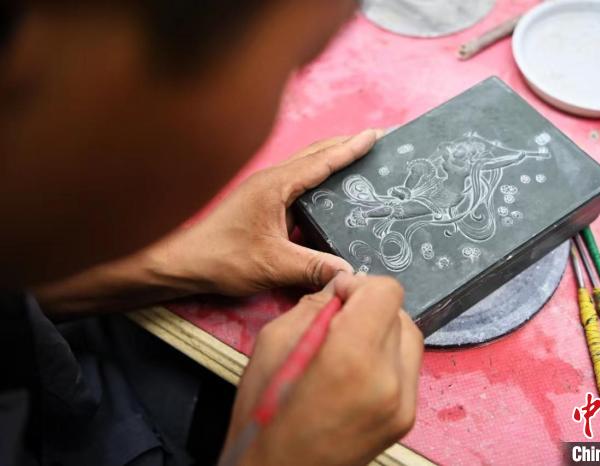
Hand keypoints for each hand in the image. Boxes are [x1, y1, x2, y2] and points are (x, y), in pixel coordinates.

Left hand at [33, 129, 380, 315]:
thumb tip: (350, 274)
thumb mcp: (272, 265)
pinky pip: (296, 187)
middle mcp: (271, 180)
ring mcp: (263, 191)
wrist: (179, 263)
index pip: (322, 161)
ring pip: (304, 169)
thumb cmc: (221, 258)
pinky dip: (316, 185)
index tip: (376, 135)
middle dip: (344, 146)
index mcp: (276, 185)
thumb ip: (313, 268)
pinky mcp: (259, 205)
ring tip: (358, 164)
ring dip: (330, 163)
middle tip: (373, 142)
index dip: (351, 149)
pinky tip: (328, 199)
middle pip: (314, 155)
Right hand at [221, 273, 423, 465]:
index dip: (358, 286)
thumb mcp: (272, 343)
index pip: (386, 292)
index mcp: (352, 357)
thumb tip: (341, 288)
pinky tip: (354, 370)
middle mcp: (388, 381)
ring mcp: (402, 404)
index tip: (338, 296)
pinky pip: (407, 368)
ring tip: (346, 347)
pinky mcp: (405, 419)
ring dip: (381, 331)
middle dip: (368, 308)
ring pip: (409, 339)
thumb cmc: (263, 418)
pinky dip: (386, 359)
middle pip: (399, 313)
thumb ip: (315, 306)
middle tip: (336, 323)